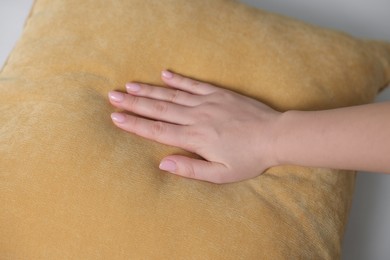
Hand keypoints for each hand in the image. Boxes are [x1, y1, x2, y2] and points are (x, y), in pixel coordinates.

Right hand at [108, 70, 281, 183]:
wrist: (275, 136)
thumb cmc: (249, 158)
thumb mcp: (221, 174)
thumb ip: (191, 169)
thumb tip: (162, 164)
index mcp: (195, 139)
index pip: (158, 130)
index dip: (135, 124)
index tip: (116, 117)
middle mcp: (197, 117)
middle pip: (159, 110)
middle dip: (134, 103)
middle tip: (113, 96)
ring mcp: (207, 102)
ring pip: (172, 95)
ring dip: (149, 90)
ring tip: (129, 86)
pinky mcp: (219, 93)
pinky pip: (194, 84)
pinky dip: (178, 79)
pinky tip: (164, 74)